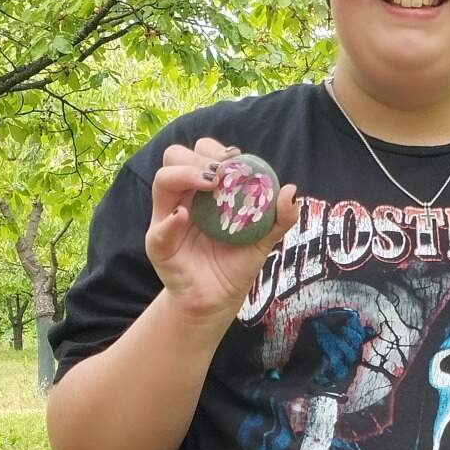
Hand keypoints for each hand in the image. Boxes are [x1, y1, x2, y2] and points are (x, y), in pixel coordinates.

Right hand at [146, 136, 299, 326]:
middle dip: (200, 157)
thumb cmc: (236, 263)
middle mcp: (183, 198)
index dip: (216, 150)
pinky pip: (160, 226)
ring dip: (186, 175)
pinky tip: (186, 218)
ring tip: (210, 185)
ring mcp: (167, 218)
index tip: (236, 161)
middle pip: (176, 156)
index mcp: (204, 190)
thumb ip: (279, 217)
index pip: (201, 153)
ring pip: (163, 179)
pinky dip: (172, 220)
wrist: (219, 299)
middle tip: (221, 174)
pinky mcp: (159, 243)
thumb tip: (290, 190)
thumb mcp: (263, 239)